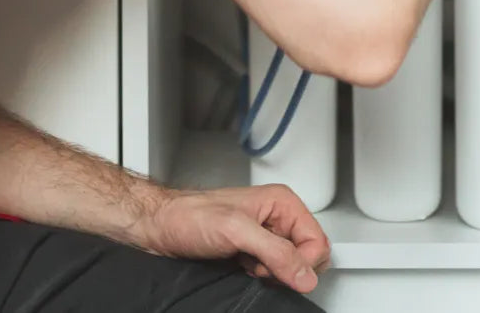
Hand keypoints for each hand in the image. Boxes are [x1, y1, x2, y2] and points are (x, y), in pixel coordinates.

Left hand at [136, 185, 330, 293]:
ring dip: (270, 273)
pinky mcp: (253, 252)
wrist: (161, 227)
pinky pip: (272, 273)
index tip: (279, 267)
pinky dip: (260, 276)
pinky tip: (242, 268)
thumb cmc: (189, 216)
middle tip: (259, 262)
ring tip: (246, 262)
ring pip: (290, 268)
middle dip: (286, 268)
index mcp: (282, 202)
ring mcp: (265, 236)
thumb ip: (275, 252)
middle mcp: (277, 218)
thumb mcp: (235, 231)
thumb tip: (305, 274)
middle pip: (308, 256)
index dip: (304, 262)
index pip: (318, 241)